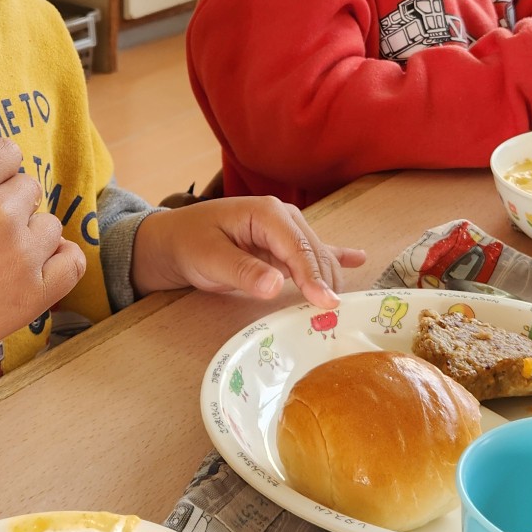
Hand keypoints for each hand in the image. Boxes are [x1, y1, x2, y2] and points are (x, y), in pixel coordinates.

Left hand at [131, 197, 365, 309]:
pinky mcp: (282, 245)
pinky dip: (335, 255)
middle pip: (315, 253)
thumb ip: (242, 271)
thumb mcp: (209, 258)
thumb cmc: (188, 244)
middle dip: (327, 282)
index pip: (299, 249)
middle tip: (335, 316)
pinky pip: (312, 252)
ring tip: (342, 307)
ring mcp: (285, 230)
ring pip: (318, 256)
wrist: (172, 241)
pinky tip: (359, 257)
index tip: (326, 304)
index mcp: (267, 214)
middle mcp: (283, 218)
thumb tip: (275, 285)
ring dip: (330, 278)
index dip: (314, 278)